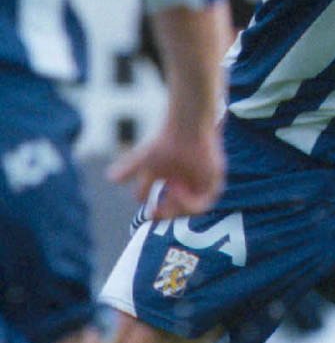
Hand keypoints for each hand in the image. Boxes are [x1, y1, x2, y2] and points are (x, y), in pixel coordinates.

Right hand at [107, 123, 224, 219]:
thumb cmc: (166, 141)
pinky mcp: (214, 180)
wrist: (186, 128)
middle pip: (179, 209)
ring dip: (179, 207)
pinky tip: (177, 189)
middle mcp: (188, 186)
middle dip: (167, 213)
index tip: (150, 212)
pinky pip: (206, 200)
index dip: (158, 212)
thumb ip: (128, 169)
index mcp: (172, 184)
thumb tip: (110, 178)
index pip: (165, 206)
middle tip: (156, 213)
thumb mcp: (144, 158)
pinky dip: (191, 200)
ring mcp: (201, 184)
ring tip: (168, 197)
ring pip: (192, 207)